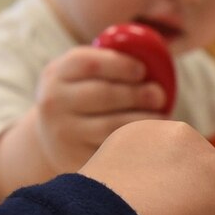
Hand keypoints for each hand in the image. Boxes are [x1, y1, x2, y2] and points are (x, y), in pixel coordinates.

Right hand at [33, 47, 168, 172]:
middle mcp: (54, 103)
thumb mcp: (82, 74)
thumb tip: (151, 55)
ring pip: (110, 126)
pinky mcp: (75, 159)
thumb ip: (109, 61)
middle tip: (159, 95)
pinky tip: (148, 137)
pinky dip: (135, 143)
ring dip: (142, 120)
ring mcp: (63, 134)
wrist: (54, 136)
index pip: (89, 64)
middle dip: (137, 94)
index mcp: (57, 73)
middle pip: (103, 94)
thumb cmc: (81, 95)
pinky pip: (112, 150)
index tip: (142, 71)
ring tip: (161, 116)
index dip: (121, 65)